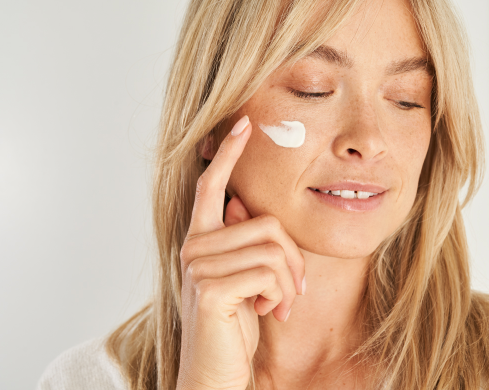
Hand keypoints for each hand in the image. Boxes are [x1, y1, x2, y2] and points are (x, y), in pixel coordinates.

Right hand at [176, 115, 305, 389]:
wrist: (216, 373)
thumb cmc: (234, 325)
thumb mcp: (244, 280)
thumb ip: (242, 243)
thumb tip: (239, 205)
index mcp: (202, 240)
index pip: (211, 184)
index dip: (228, 154)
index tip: (244, 123)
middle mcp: (194, 247)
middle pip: (267, 223)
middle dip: (293, 259)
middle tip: (292, 291)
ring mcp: (198, 267)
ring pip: (273, 248)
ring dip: (288, 282)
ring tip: (278, 305)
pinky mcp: (210, 290)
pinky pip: (268, 273)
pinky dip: (280, 295)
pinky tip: (267, 313)